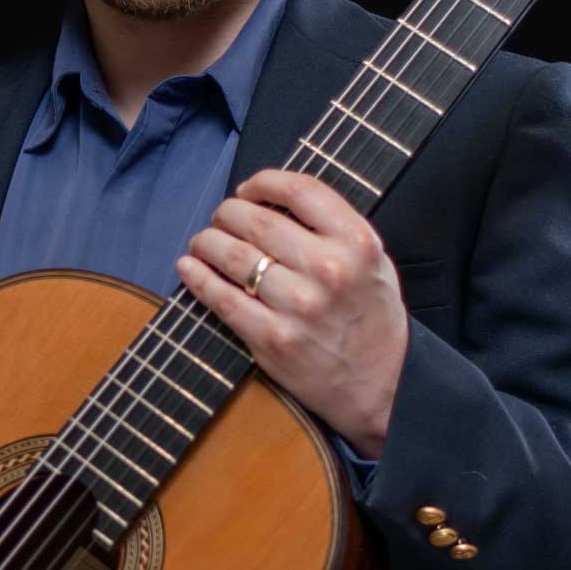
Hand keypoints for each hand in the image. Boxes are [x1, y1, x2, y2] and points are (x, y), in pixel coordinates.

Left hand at [176, 169, 409, 457]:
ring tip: (202, 241)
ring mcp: (298, 306)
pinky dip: (198, 277)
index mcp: (356, 242)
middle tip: (221, 217)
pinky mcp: (272, 339)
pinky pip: (222, 298)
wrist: (382, 387)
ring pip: (232, 255)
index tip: (248, 189)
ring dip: (207, 241)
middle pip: (256, 220)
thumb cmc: (372, 317)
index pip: (299, 190)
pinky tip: (188, 266)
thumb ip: (333, 227)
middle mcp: (329, 269)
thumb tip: (273, 200)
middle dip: (227, 212)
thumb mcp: (373, 260)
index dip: (263, 182)